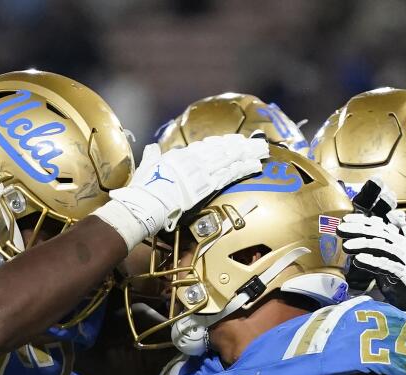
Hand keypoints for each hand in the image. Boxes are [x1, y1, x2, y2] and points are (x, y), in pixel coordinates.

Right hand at [95, 134, 268, 249]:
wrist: (147, 203)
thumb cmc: (143, 189)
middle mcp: (193, 160)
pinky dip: (243, 168)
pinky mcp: (208, 186)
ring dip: (247, 154)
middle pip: (222, 150)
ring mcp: (202, 172)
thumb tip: (152, 148)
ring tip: (261, 151)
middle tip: (256, 143)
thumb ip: (152, 157)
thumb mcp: (146, 167)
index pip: (206, 147)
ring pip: (229, 159)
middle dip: (241, 146)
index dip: (222, 144)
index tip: (234, 141)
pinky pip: (229, 175)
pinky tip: (255, 165)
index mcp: (180, 156)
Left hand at [337, 213, 405, 343]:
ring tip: (346, 245)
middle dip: (358, 230)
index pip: (379, 226)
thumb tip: (357, 239)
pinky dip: (371, 262)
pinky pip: (386, 265)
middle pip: (378, 234)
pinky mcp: (404, 274)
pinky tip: (358, 260)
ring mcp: (405, 259)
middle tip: (341, 229)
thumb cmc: (403, 280)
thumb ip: (378, 249)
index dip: (362, 221)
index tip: (346, 219)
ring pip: (381, 247)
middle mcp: (403, 247)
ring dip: (362, 245)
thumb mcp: (390, 260)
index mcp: (399, 241)